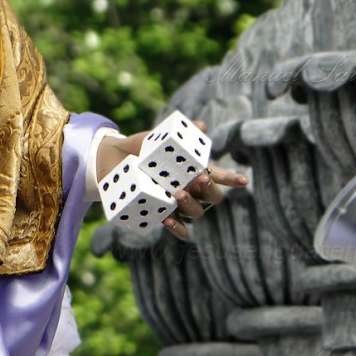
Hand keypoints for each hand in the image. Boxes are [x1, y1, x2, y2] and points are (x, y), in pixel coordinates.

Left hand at [96, 121, 247, 240]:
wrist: (113, 162)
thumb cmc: (140, 148)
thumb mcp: (155, 138)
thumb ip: (176, 134)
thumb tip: (200, 125)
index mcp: (194, 170)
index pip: (219, 175)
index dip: (232, 179)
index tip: (243, 180)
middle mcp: (191, 189)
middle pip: (212, 197)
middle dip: (210, 188)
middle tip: (200, 178)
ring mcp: (178, 205)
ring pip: (197, 213)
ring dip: (191, 204)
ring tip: (177, 193)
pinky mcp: (163, 216)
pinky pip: (179, 230)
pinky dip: (177, 228)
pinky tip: (169, 221)